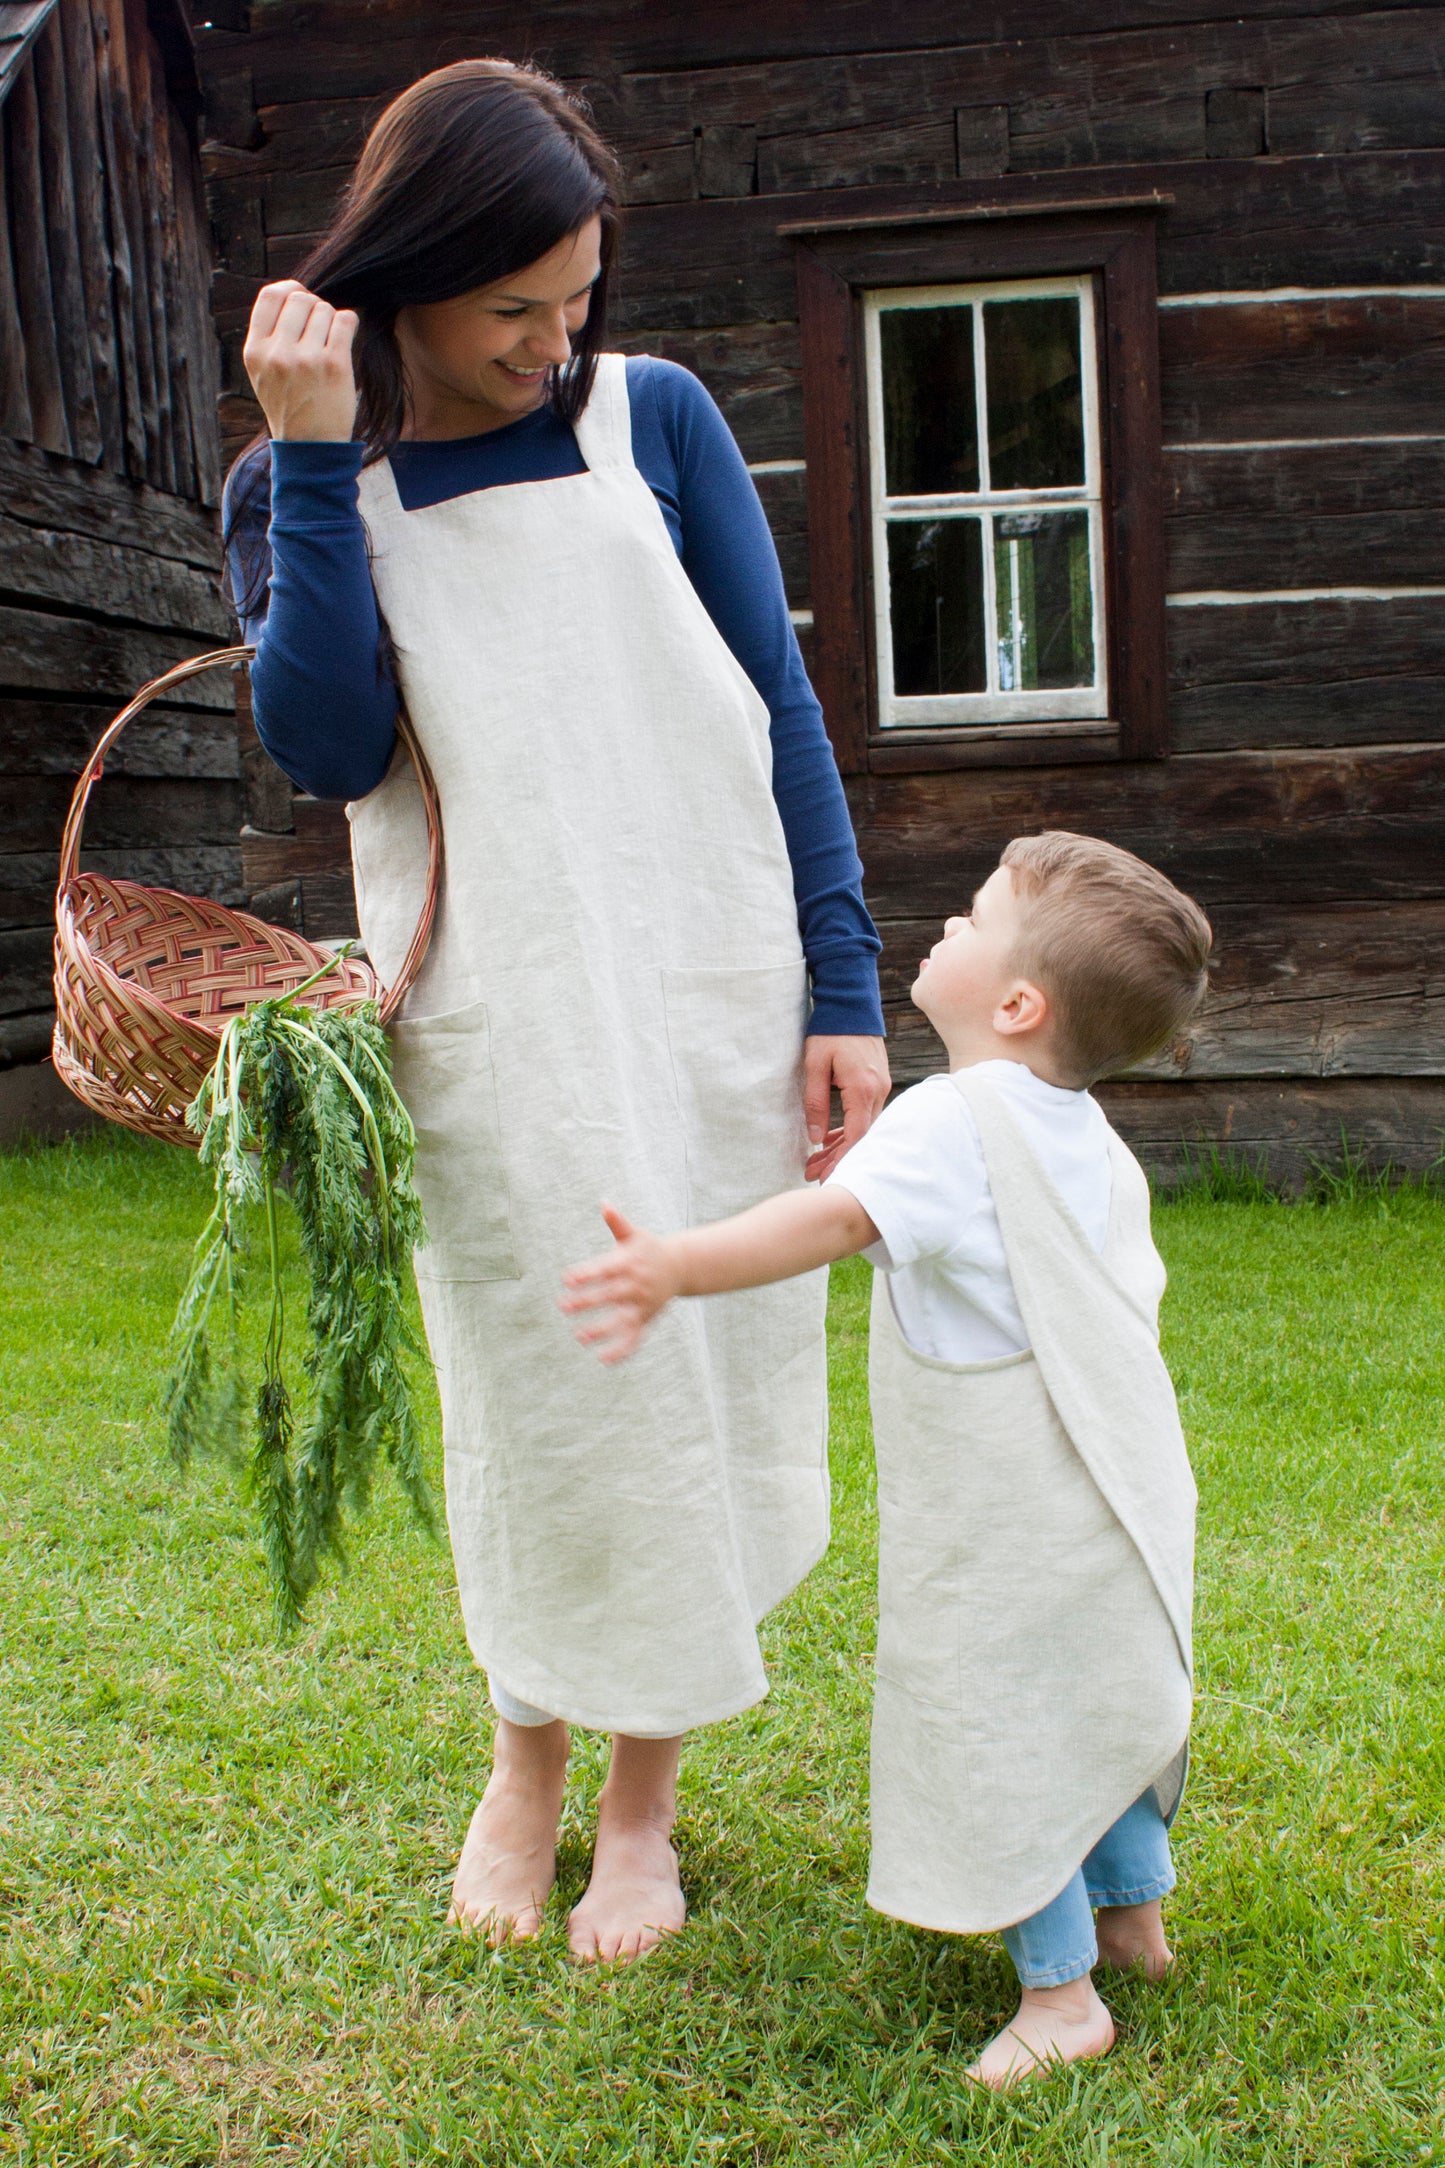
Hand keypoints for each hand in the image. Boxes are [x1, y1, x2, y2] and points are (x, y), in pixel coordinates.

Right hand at [243, 280, 359, 441]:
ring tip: (329, 343)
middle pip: (301, 298)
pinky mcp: (334, 365)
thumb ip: (270, 335)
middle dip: (314, 307)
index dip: (290, 290)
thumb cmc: (290, 406)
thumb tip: (295, 293)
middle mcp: (277, 353)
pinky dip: (349, 323)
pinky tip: (346, 335)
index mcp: (254, 351)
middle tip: (320, 329)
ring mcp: (306, 359)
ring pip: (325, 309)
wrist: (309, 448)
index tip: (301, 301)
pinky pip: (346, 321)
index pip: (270, 295)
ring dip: (332, 320)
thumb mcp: (263, 372)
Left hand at [560, 1203, 678, 1363]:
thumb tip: (604, 1203)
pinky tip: (603, 1359)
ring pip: (621, 1321)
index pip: (604, 1269)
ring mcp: (642, 1305)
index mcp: (628, 1263)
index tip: (567, 1279)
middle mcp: (635, 1285)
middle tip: (563, 1306)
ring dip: (601, 1329)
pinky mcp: (646, 1319)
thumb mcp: (634, 1235)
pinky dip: (622, 1350)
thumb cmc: (649, 1248)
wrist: (680, 1266)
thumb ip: (617, 1223)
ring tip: (579, 1336)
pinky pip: (635, 1338)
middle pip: (609, 1295)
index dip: (586, 1274)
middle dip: (586, 1302)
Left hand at [803, 1034, 889, 1182]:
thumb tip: (816, 1137)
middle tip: (814, 1175)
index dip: (842, 1159)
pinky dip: (850, 1129)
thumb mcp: (815, 1066)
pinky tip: (831, 1138)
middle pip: (863, 1136)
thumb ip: (816, 1102)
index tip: (826, 1177)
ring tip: (816, 1161)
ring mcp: (881, 1086)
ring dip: (843, 1145)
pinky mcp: (878, 1082)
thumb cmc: (830, 1031)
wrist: (851, 1004)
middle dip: (840, 1158)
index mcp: (863, 1087)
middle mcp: (879, 1090)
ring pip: (865, 1127)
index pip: (857, 1135)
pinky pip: (867, 1114)